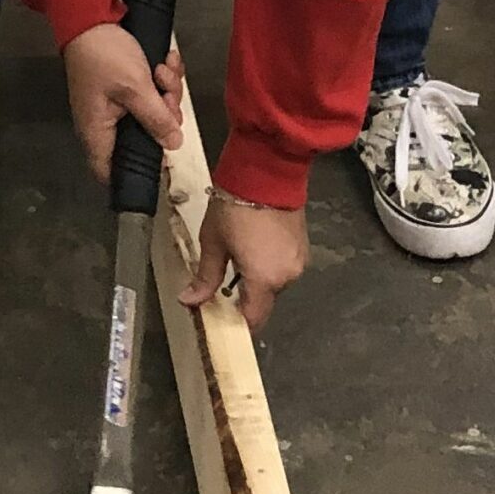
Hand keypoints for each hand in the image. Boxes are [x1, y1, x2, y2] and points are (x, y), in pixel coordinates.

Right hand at [62, 20, 184, 184]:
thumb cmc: (103, 54)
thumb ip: (156, 119)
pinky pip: (149, 93)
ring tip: (162, 70)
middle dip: (163, 116)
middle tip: (167, 96)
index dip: (136, 173)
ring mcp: (115, 104)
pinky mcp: (124, 87)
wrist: (91, 15)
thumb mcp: (136, 88)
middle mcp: (105, 123)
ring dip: (165, 92)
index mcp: (97, 131)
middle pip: (143, 139)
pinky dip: (160, 79)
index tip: (164, 160)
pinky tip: (164, 62)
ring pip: (151, 113)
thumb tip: (173, 144)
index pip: (111, 172)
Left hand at [184, 197, 308, 334]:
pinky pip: (284, 266)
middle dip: (245, 295)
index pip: (254, 318)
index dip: (237, 321)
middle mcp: (288, 275)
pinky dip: (270, 263)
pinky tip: (255, 245)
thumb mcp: (213, 242)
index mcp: (265, 279)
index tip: (221, 317)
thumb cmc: (234, 206)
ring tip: (238, 254)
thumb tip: (189, 301)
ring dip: (258, 277)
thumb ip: (205, 277)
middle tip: (224, 277)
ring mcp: (299, 261)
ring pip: (275, 283)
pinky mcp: (304, 246)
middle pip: (264, 300)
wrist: (266, 172)